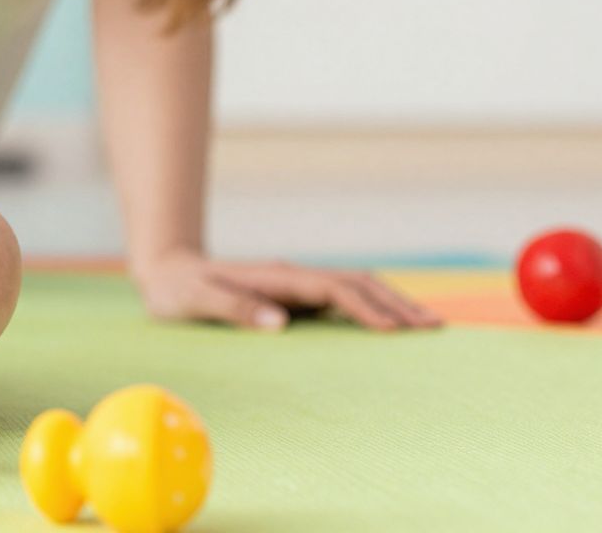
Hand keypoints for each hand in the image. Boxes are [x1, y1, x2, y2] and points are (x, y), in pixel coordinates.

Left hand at [132, 250, 441, 331]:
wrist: (166, 271)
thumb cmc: (178, 289)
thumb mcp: (196, 300)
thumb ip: (233, 309)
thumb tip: (279, 322)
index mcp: (277, 278)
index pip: (334, 290)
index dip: (366, 308)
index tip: (395, 330)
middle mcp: (294, 277)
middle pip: (358, 283)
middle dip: (397, 302)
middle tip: (435, 328)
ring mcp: (297, 286)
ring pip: (356, 288)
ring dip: (392, 303)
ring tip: (428, 326)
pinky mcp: (295, 297)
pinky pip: (343, 300)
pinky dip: (373, 309)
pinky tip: (390, 326)